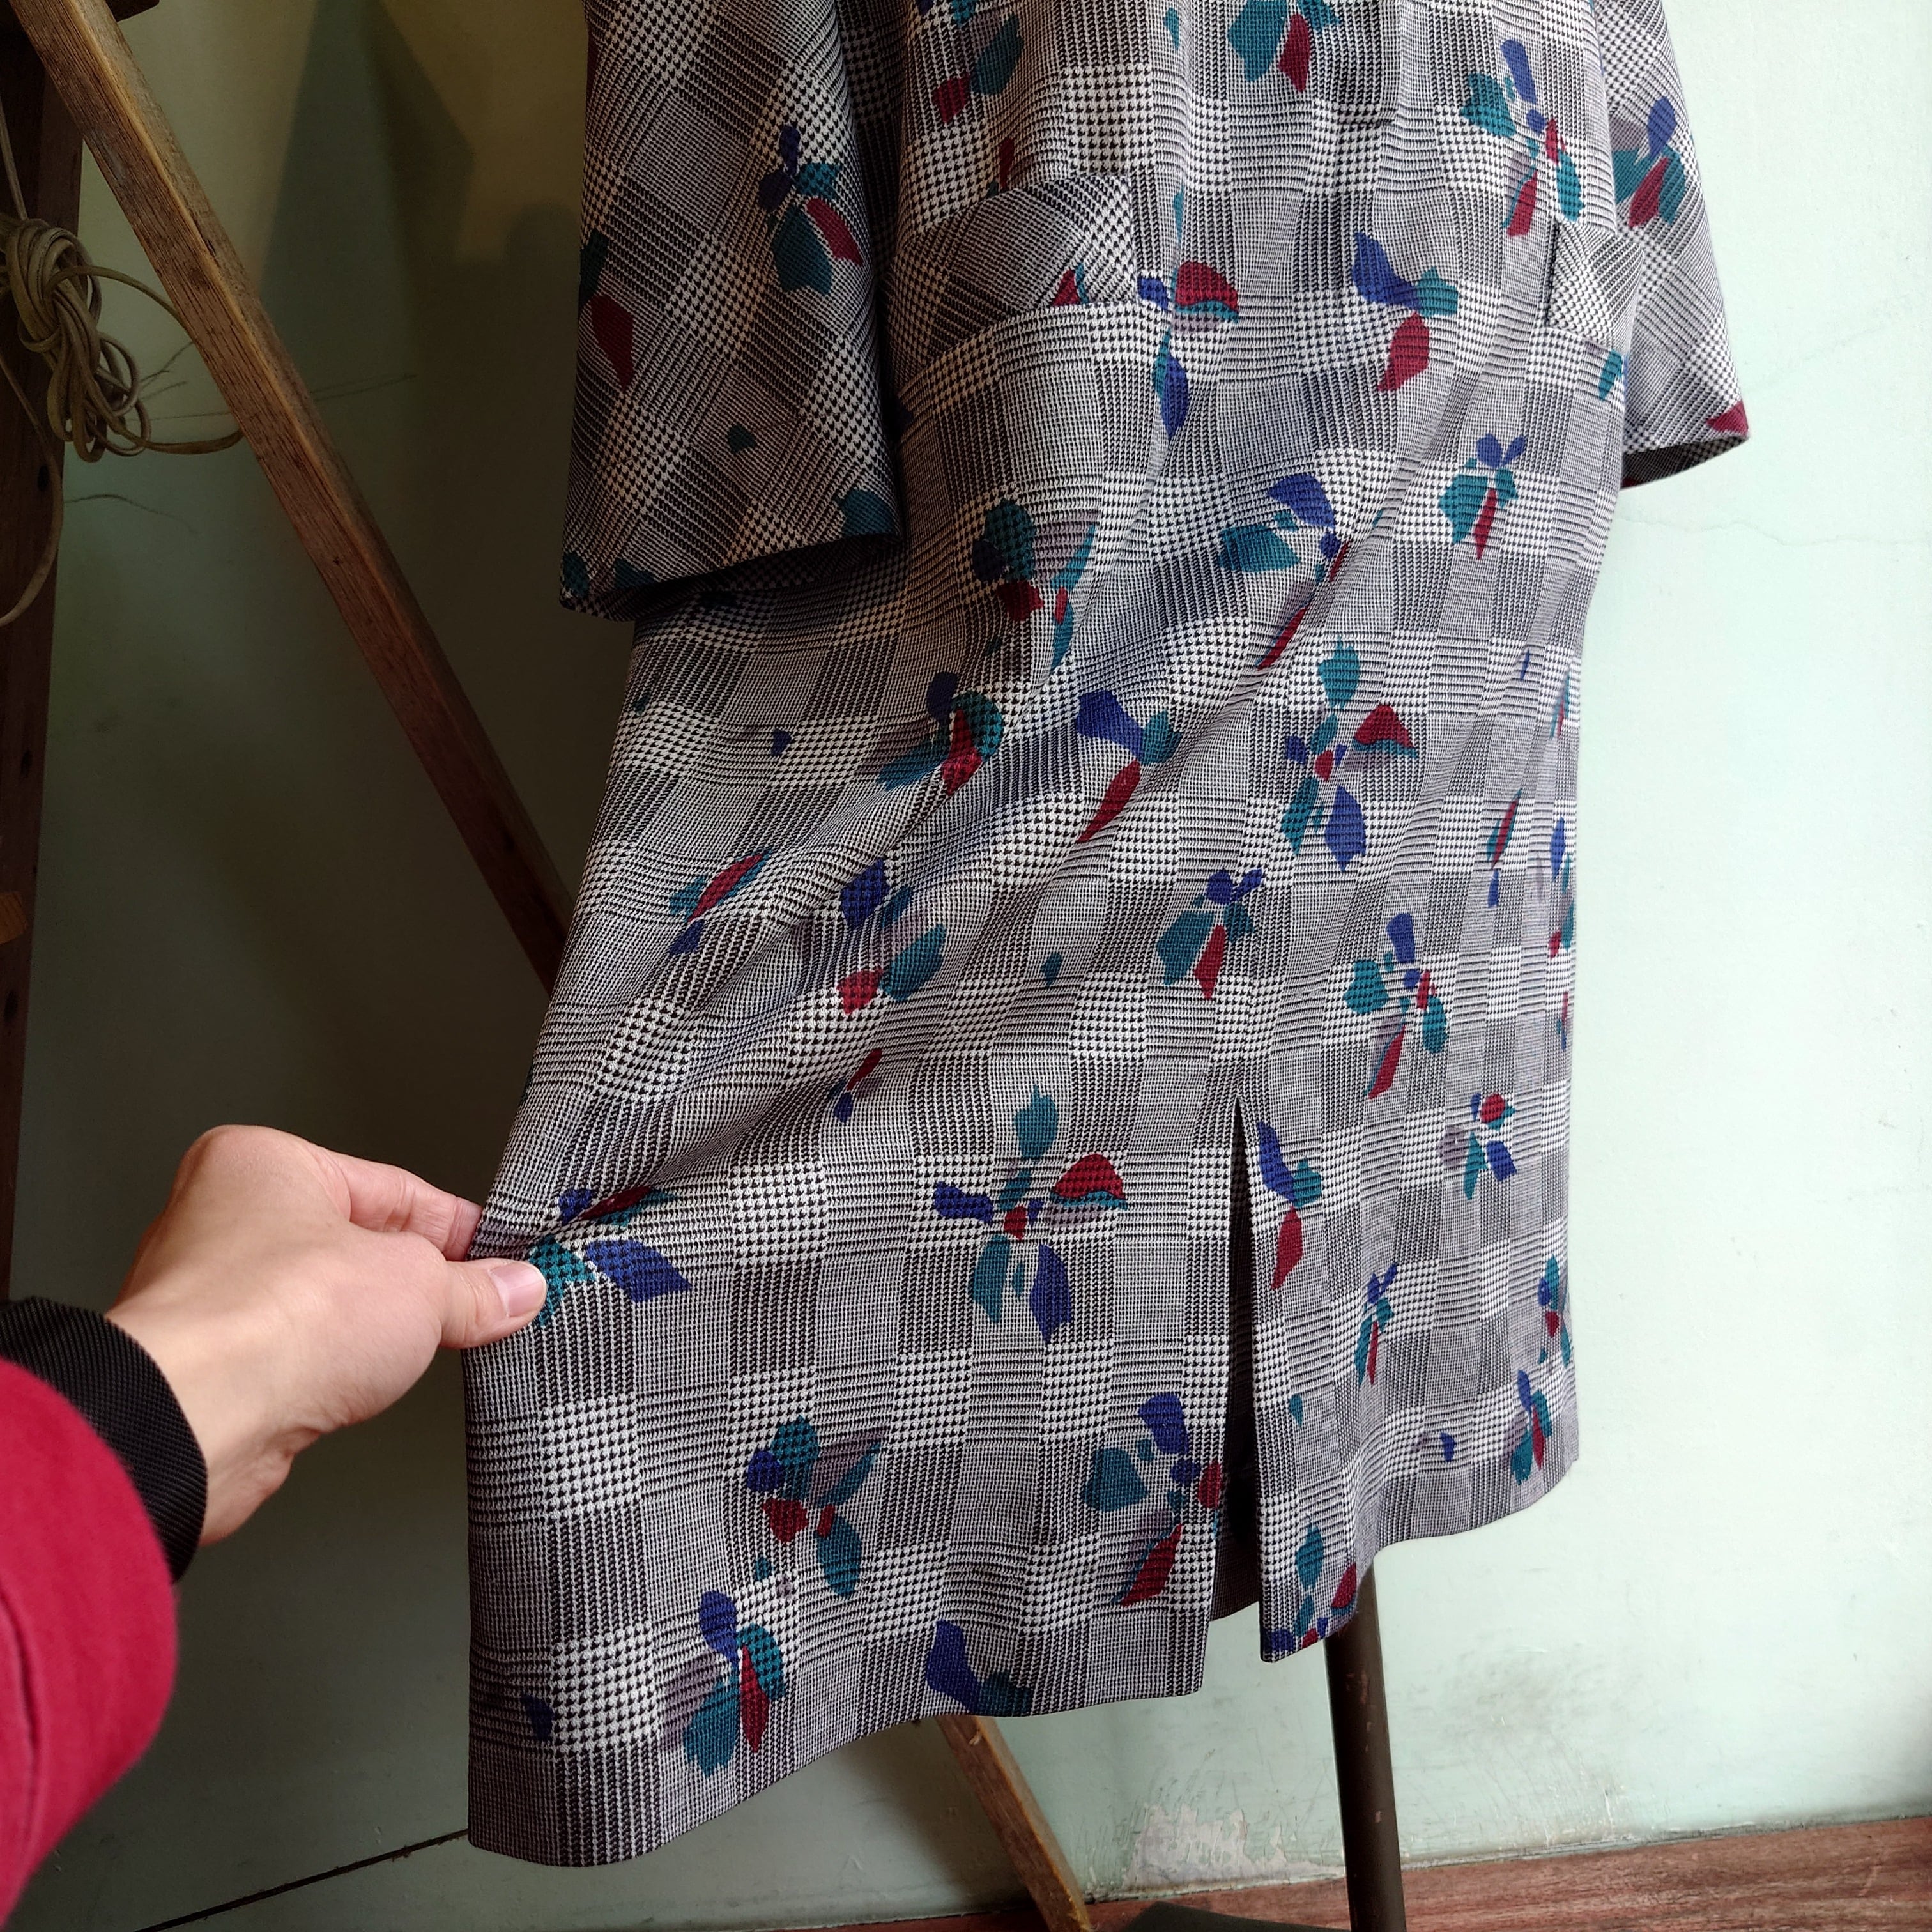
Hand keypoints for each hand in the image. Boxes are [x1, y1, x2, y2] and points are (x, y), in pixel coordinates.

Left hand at [105, 1126, 544, 1542]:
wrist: (196, 1417)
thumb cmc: (271, 1318)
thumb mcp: (418, 1287)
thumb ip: (474, 1289)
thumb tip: (515, 1289)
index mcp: (262, 1163)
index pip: (391, 1189)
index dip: (458, 1229)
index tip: (502, 1261)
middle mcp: (222, 1220)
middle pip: (358, 1249)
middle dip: (419, 1285)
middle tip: (479, 1308)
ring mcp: (211, 1297)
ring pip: (326, 1308)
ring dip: (374, 1333)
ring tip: (418, 1353)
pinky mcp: (211, 1367)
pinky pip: (297, 1358)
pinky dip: (334, 1372)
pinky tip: (363, 1388)